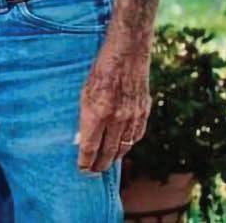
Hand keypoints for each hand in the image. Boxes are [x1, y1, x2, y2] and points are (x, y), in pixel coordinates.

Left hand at [76, 35, 151, 173]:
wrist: (127, 53)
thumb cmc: (100, 69)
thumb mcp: (84, 91)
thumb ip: (85, 116)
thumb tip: (81, 138)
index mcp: (98, 112)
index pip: (90, 147)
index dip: (86, 161)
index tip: (82, 169)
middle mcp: (117, 119)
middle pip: (108, 152)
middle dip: (99, 165)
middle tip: (93, 172)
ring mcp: (133, 117)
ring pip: (124, 147)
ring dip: (114, 157)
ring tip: (106, 163)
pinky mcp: (144, 112)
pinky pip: (136, 136)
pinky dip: (128, 144)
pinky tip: (122, 147)